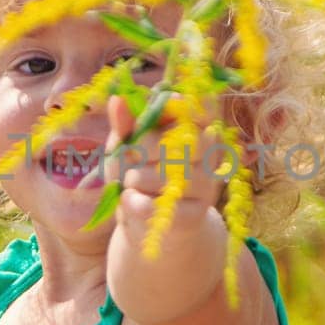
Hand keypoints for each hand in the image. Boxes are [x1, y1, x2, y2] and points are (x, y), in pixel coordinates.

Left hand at [106, 90, 225, 233]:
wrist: (146, 225)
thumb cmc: (136, 178)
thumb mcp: (126, 148)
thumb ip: (125, 125)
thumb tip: (117, 98)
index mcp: (192, 129)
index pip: (197, 110)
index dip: (183, 105)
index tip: (171, 100)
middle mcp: (206, 153)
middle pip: (171, 140)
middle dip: (139, 149)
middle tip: (128, 159)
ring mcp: (205, 183)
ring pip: (160, 174)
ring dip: (134, 180)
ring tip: (131, 185)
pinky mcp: (197, 213)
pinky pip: (158, 204)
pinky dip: (137, 204)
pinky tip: (134, 202)